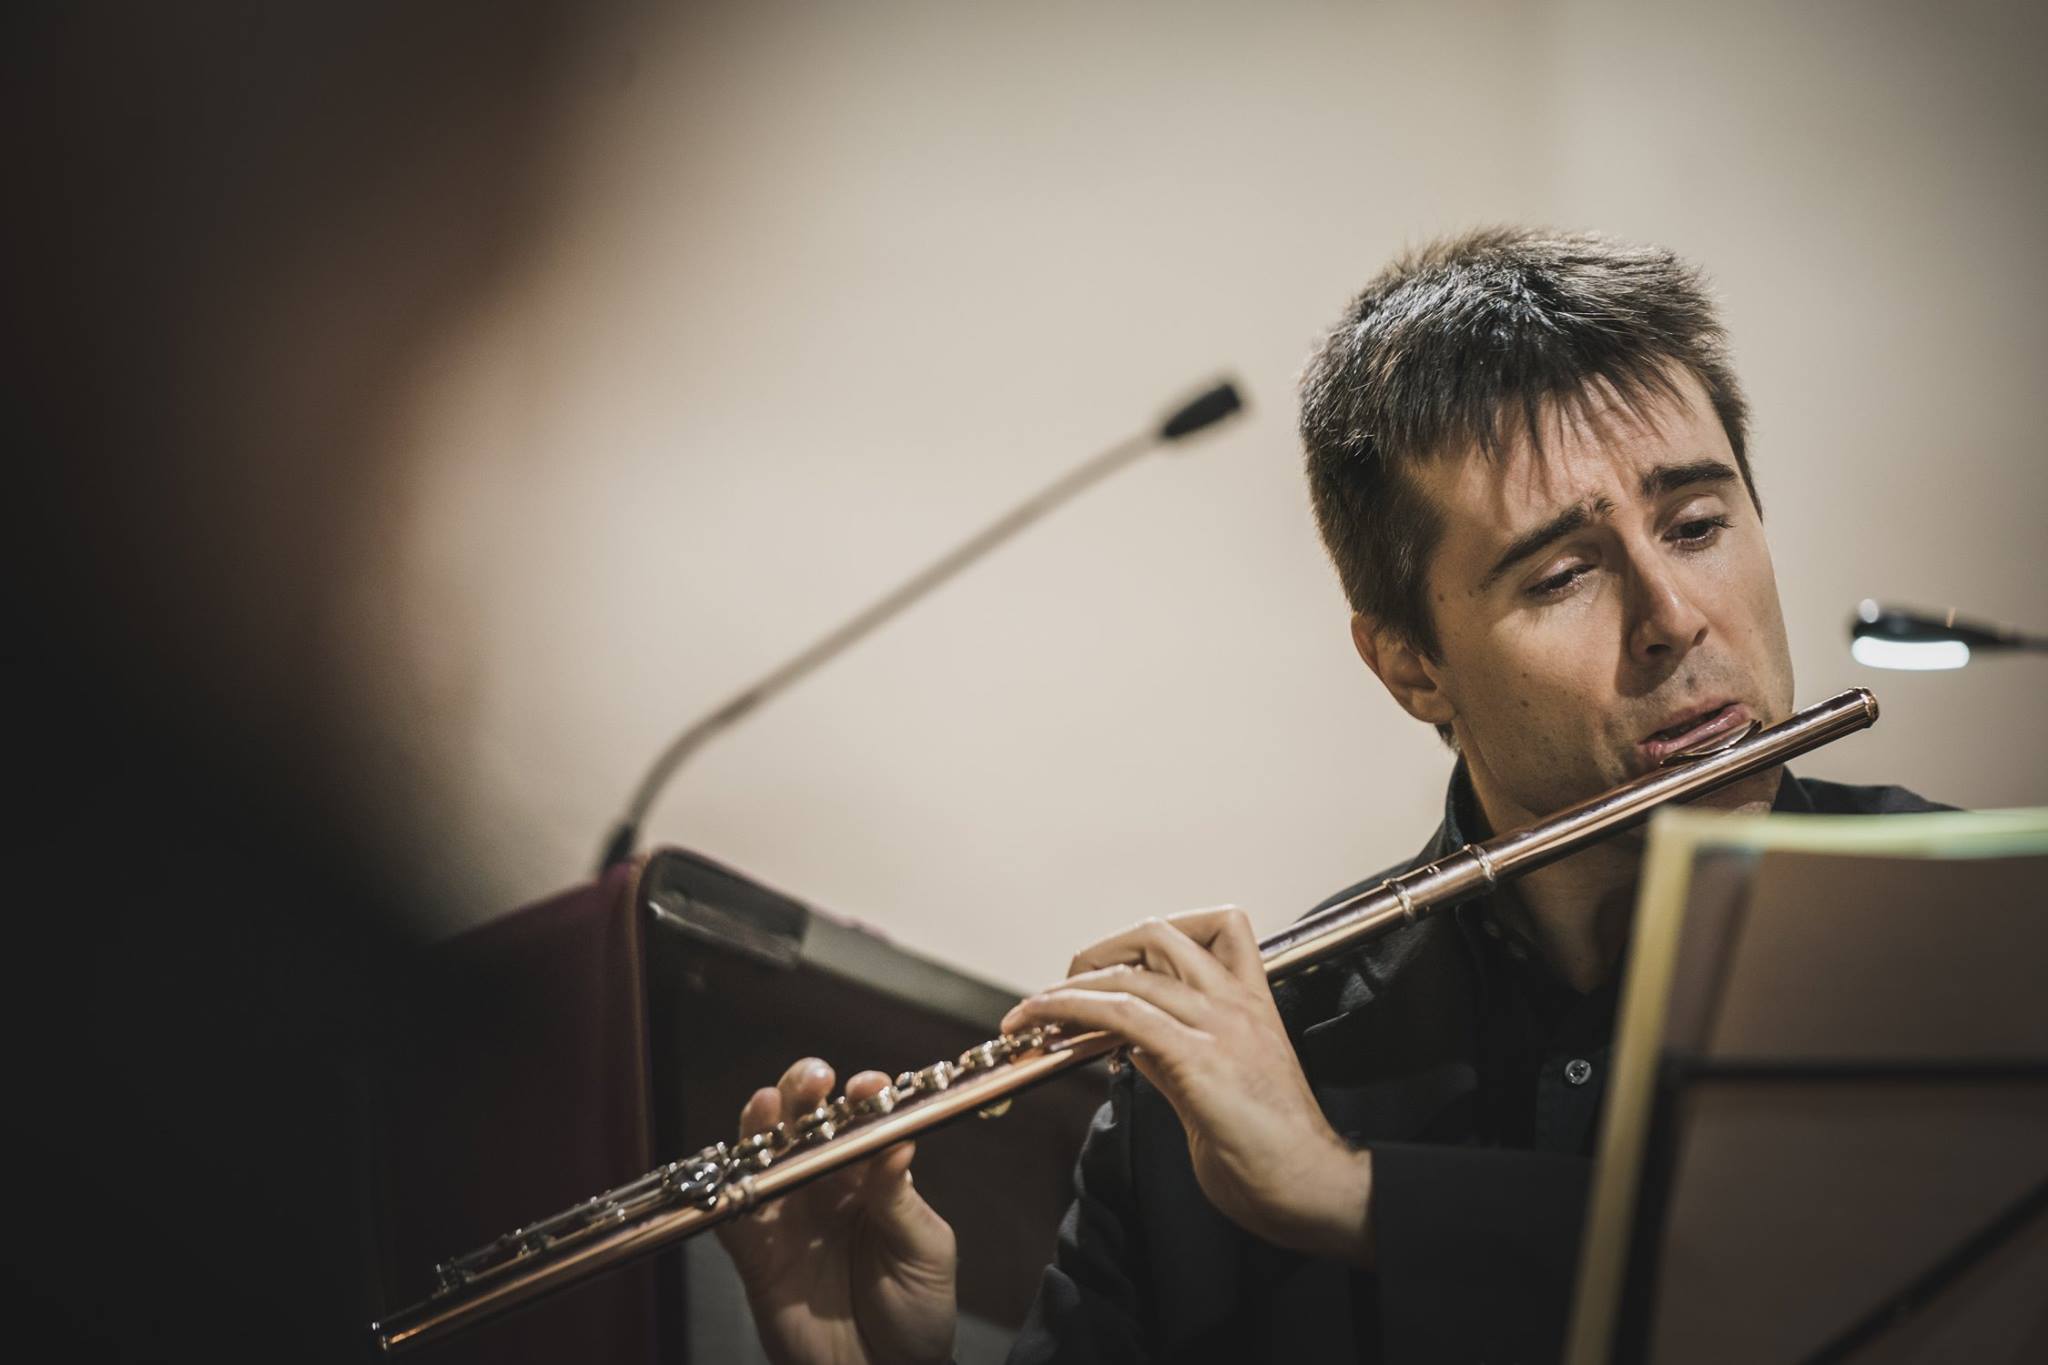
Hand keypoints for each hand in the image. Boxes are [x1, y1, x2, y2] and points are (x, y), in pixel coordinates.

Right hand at [715, 1058, 958, 1364]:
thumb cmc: (917, 1312)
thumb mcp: (923, 1251)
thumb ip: (901, 1200)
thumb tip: (899, 1140)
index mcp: (872, 1175)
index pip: (863, 1120)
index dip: (863, 1096)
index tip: (869, 1087)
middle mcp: (826, 1185)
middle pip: (805, 1121)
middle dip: (804, 1090)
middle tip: (815, 1079)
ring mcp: (788, 1215)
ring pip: (763, 1153)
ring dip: (761, 1125)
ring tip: (768, 1105)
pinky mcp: (756, 1253)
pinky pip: (731, 1214)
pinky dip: (725, 1188)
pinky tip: (734, 1168)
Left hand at [1001, 907, 1374, 1266]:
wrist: (1314, 1189)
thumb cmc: (1272, 1149)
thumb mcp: (1216, 1085)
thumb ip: (1172, 1052)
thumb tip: (1125, 1036)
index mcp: (1252, 1001)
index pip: (1214, 926)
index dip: (1152, 937)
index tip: (1114, 968)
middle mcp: (1236, 1001)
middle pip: (1159, 933)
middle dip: (1100, 952)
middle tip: (1065, 987)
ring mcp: (1221, 1025)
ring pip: (1132, 972)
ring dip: (1067, 988)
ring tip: (1031, 1011)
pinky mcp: (1201, 1057)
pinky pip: (1123, 1014)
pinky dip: (1073, 1010)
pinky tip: (1045, 1023)